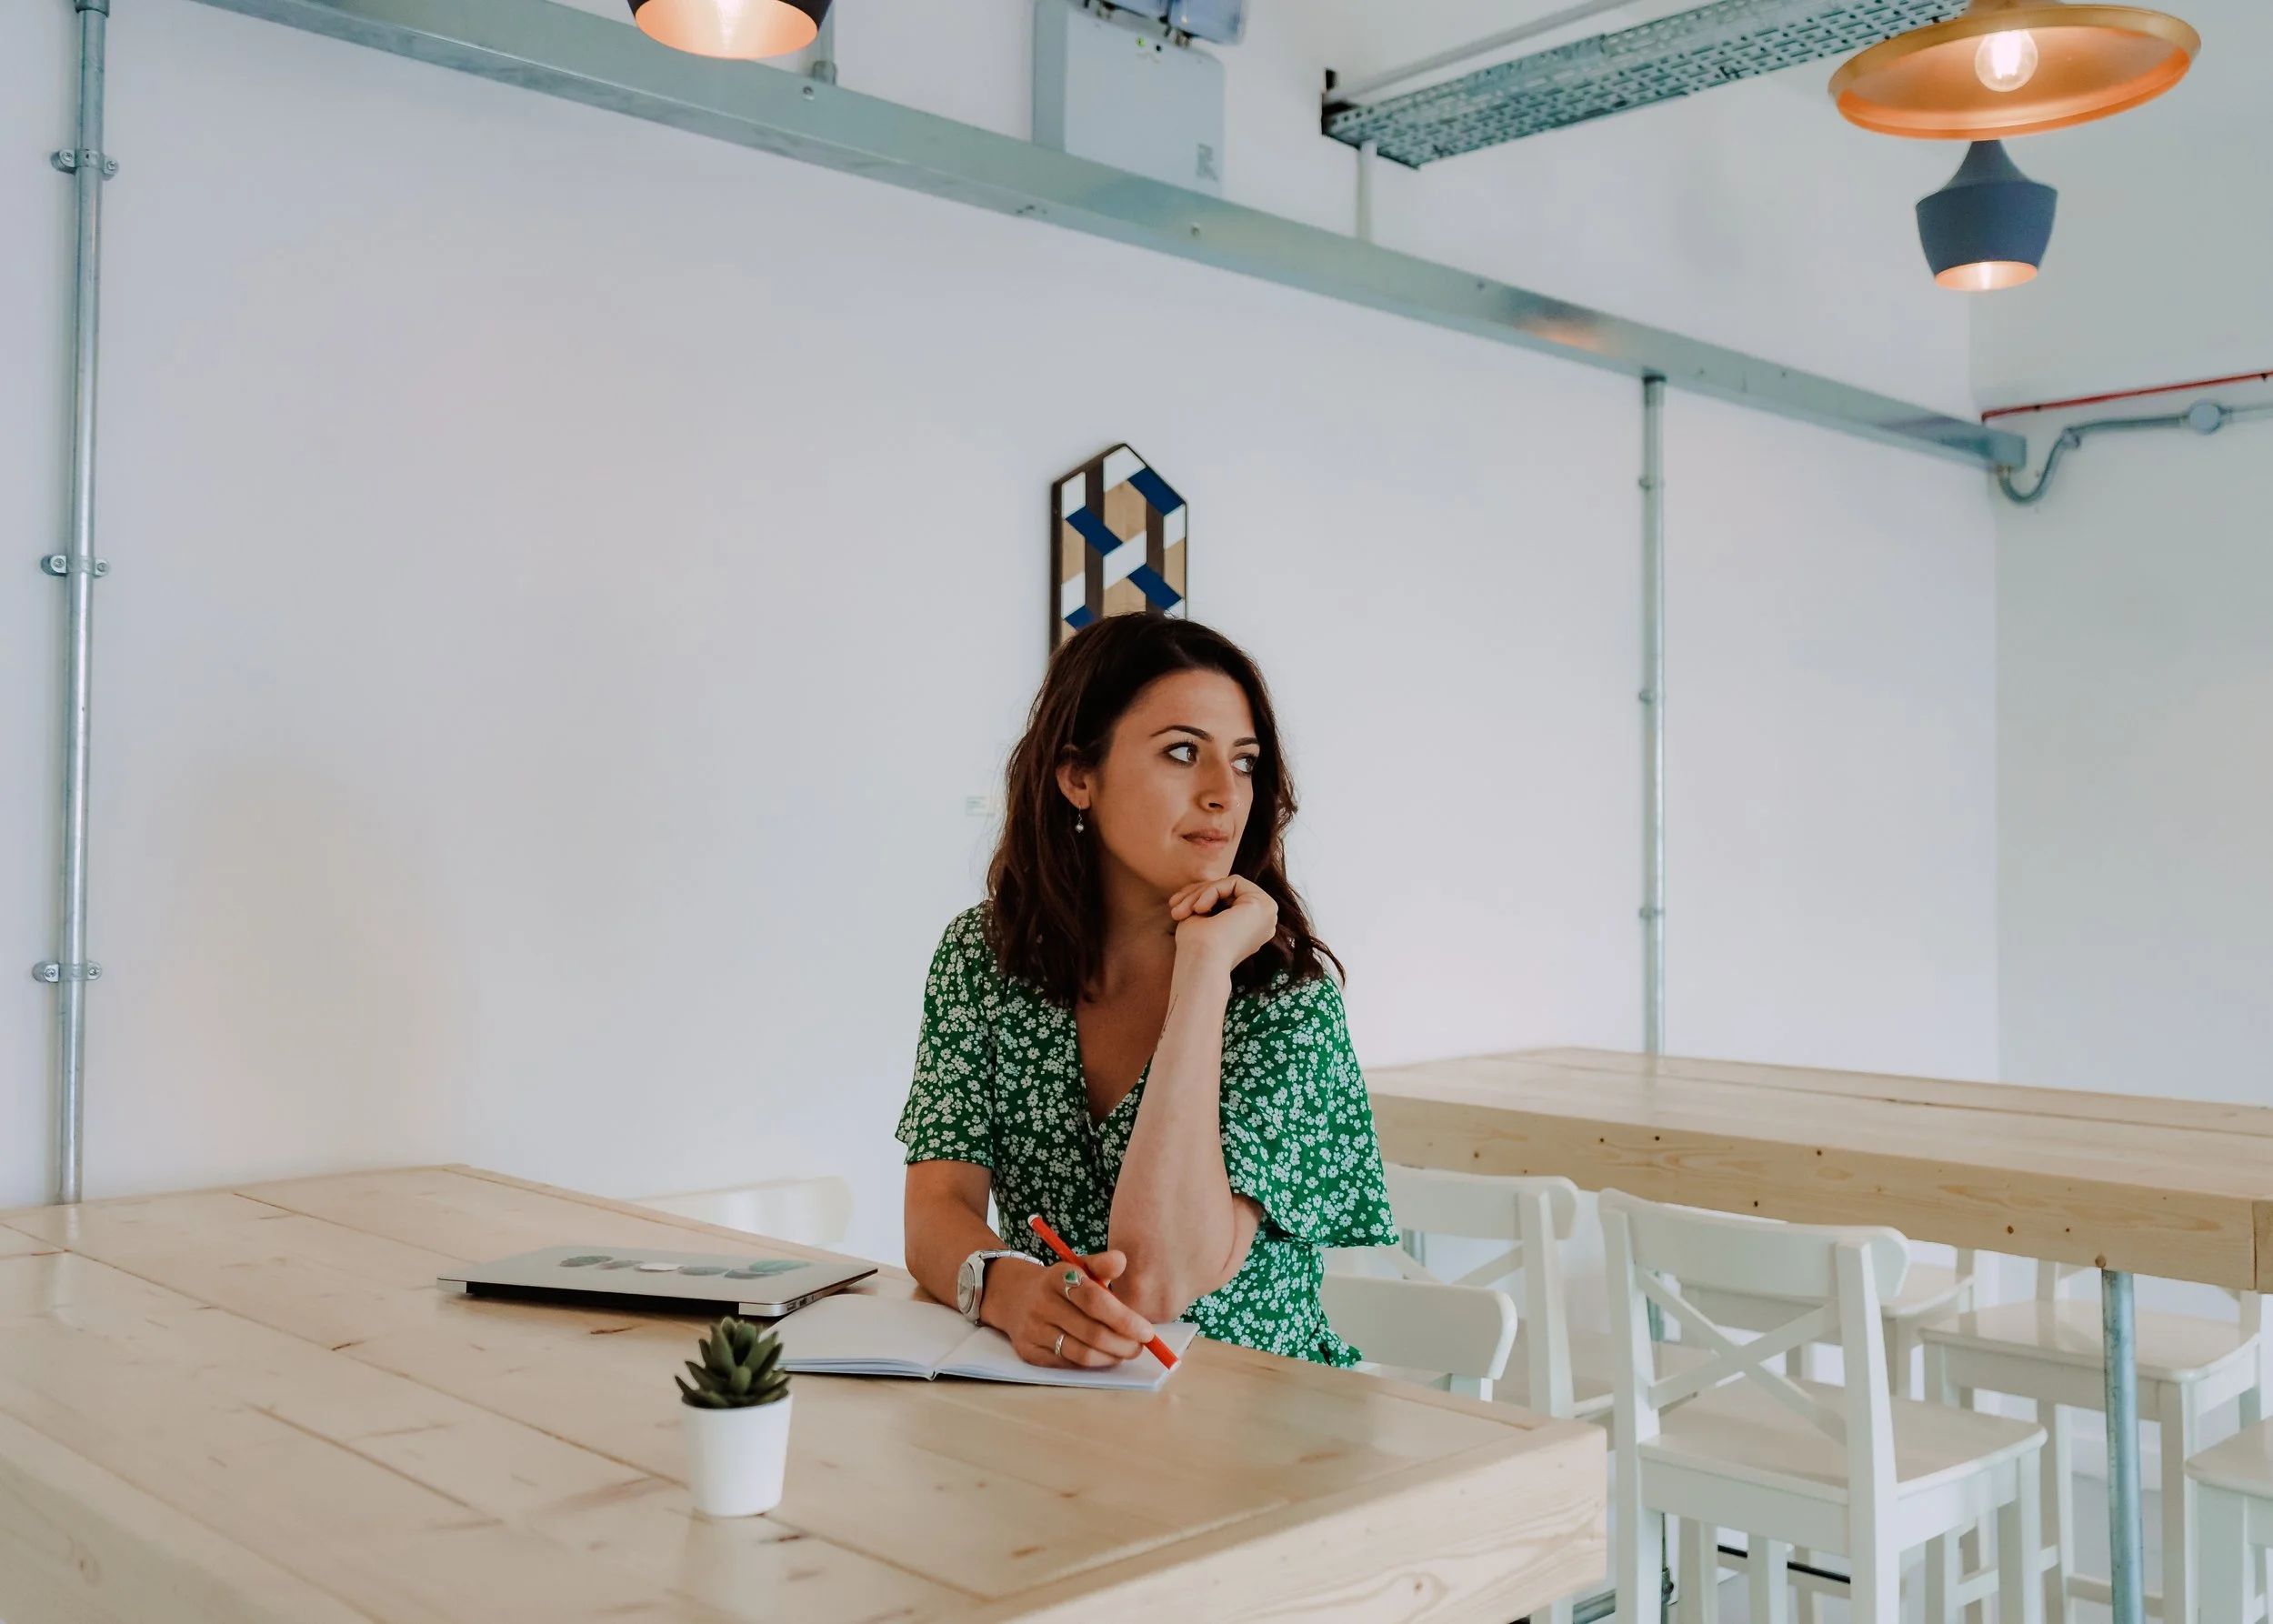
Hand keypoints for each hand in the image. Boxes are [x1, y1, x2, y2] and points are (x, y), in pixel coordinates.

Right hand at [981, 1250, 1157, 1368]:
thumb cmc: (1058, 1284)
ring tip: (1125, 1352)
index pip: (1094, 1301)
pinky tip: (1103, 1356)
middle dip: (1124, 1344)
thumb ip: (1101, 1264)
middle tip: (1140, 1346)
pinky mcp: (1029, 1352)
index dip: (1124, 1319)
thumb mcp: (1077, 1267)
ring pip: (1082, 1354)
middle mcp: (1042, 1305)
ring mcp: (1033, 1330)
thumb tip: (1121, 1260)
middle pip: (1092, 1332)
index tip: (1147, 1331)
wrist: (1013, 1296)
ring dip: (1111, 1357)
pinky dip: (1092, 1364)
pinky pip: (1068, 1364)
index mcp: (1057, 1278)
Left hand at [1168, 875, 1277, 976]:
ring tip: (1181, 912)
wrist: (1201, 964)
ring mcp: (1268, 913)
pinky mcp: (1264, 905)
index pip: (1226, 898)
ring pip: (1229, 885)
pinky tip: (1199, 909)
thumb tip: (1206, 887)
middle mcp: (1265, 921)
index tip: (1176, 909)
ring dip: (1199, 893)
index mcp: (1253, 928)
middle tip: (1175, 909)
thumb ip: (1210, 900)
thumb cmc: (1196, 949)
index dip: (1198, 897)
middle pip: (1228, 891)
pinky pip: (1234, 882)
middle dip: (1196, 894)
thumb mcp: (1202, 917)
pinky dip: (1211, 891)